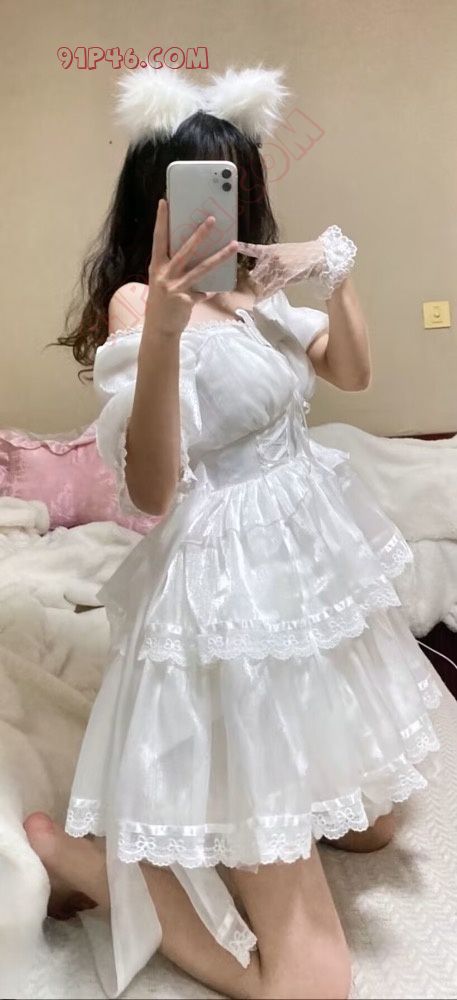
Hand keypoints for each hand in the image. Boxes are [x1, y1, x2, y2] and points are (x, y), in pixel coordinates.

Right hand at [145, 199, 237, 336]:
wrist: (159, 329)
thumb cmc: (162, 303)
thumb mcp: (162, 282)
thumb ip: (175, 269)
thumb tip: (196, 257)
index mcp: (156, 267)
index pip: (158, 239)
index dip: (161, 221)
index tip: (164, 202)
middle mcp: (164, 275)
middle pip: (185, 250)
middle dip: (199, 234)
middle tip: (212, 219)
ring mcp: (176, 287)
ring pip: (202, 268)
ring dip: (220, 256)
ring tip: (234, 245)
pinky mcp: (186, 300)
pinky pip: (204, 292)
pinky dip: (208, 292)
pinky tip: (211, 293)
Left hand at [237, 227, 356, 301]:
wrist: (320, 258)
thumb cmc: (304, 256)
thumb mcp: (285, 252)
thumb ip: (271, 259)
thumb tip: (257, 272)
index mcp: (271, 249)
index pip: (253, 249)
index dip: (243, 247)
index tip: (234, 245)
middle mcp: (272, 257)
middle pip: (256, 273)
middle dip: (259, 279)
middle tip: (263, 283)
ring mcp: (278, 267)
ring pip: (263, 282)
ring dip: (264, 287)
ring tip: (269, 289)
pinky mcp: (284, 276)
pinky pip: (271, 288)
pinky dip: (265, 295)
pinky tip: (261, 300)